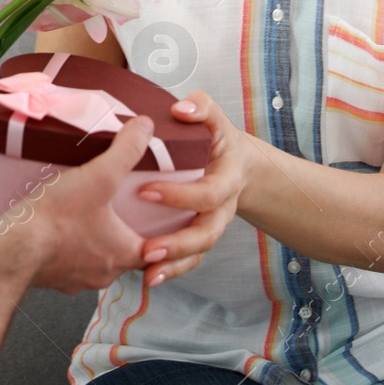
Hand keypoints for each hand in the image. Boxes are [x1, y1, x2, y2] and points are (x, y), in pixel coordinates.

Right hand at [16, 115, 158, 294]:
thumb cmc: (55, 220)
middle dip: (118, 232)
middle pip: (122, 254)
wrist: (12, 250)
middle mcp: (102, 273)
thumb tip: (146, 128)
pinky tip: (55, 228)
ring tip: (81, 215)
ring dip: (90, 240)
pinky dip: (64, 247)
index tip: (152, 219)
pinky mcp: (51, 278)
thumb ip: (126, 150)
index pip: (155, 250)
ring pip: (92, 259)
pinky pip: (65, 263)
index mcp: (122, 254)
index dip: (157, 233)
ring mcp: (75, 279)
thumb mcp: (98, 176)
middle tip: (113, 210)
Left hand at [132, 91, 250, 285]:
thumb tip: (181, 109)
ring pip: (197, 253)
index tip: (145, 191)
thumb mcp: (215, 118)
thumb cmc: (218, 139)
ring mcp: (211, 225)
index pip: (207, 194)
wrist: (238, 165)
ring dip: (173, 266)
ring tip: (146, 274)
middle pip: (206, 234)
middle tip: (147, 249)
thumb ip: (202, 107)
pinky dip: (170, 271)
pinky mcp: (197, 237)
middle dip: (177, 244)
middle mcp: (222, 209)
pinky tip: (147, 277)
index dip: (179, 196)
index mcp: (227, 180)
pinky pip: (188, 260)